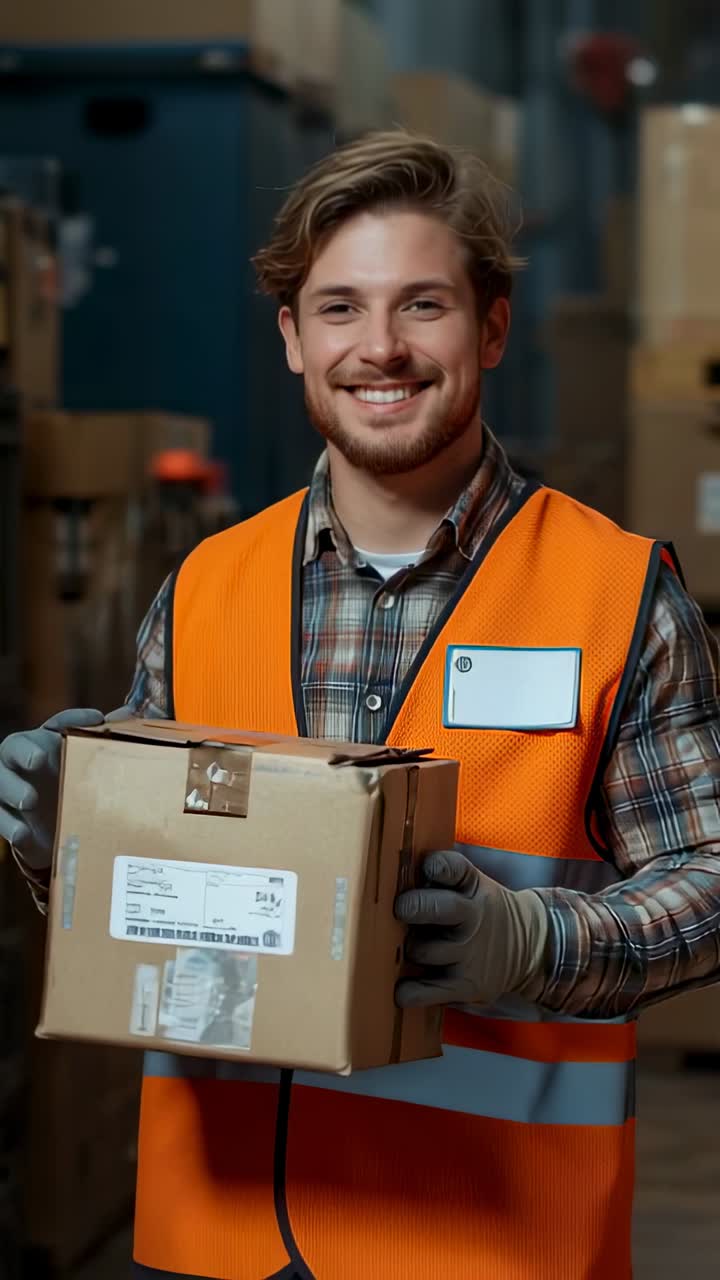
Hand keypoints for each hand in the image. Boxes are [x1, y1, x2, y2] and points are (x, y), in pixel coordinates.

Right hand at [0, 708, 104, 869]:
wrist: (48, 829)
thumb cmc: (68, 787)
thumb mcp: (85, 769)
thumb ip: (102, 744)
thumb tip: (129, 715)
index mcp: (46, 741)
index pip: (58, 724)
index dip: (75, 720)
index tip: (96, 719)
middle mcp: (22, 757)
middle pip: (17, 747)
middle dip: (26, 752)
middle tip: (38, 759)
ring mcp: (7, 784)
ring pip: (2, 781)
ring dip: (14, 789)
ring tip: (29, 800)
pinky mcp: (2, 812)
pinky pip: (0, 816)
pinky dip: (10, 825)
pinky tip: (22, 833)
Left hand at [394, 849, 548, 1008]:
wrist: (529, 948)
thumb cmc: (480, 912)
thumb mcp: (472, 886)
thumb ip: (440, 881)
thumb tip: (388, 877)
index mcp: (471, 885)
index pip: (453, 868)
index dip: (436, 867)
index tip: (426, 869)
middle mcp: (473, 917)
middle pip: (437, 908)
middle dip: (411, 907)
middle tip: (400, 910)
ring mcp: (470, 953)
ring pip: (423, 951)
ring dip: (410, 950)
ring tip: (410, 949)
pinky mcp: (467, 985)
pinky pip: (428, 991)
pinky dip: (409, 991)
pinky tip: (403, 988)